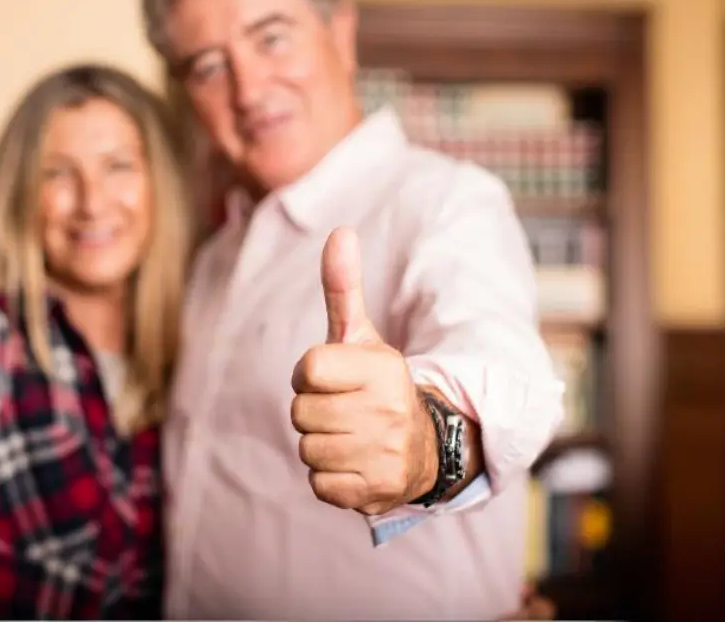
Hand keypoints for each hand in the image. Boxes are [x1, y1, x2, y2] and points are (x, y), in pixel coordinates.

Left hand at [290, 227, 435, 514]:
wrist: (423, 448)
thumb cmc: (375, 386)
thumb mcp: (361, 337)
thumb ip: (344, 288)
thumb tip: (339, 231)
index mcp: (385, 369)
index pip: (308, 370)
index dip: (310, 375)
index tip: (332, 379)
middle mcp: (390, 412)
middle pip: (301, 413)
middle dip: (312, 412)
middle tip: (343, 411)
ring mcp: (385, 455)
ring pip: (307, 449)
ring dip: (320, 446)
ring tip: (350, 438)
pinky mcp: (376, 492)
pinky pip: (318, 484)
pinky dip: (329, 478)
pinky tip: (354, 465)